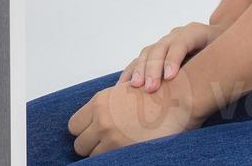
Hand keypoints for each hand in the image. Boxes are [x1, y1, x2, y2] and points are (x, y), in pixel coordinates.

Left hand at [67, 77, 199, 157]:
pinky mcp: (124, 150)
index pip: (73, 126)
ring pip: (92, 156)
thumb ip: (106, 107)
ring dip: (103, 154)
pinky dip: (114, 159)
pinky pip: (108, 161)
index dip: (83, 131)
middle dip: (91, 145)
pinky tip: (124, 154)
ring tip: (118, 148)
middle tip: (106, 144)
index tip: (93, 134)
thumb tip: (94, 121)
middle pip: (79, 144)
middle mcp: (102, 120)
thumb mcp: (123, 92)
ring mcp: (113, 137)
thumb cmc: (155, 95)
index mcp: (99, 103)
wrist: (177, 99)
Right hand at [119, 21, 223, 92]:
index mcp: (195, 32)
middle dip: (154, 68)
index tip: (170, 77)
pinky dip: (131, 72)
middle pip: (160, 47)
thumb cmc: (226, 51)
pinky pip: (139, 60)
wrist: (220, 38)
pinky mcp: (156, 53)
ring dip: (140, 70)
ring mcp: (164, 42)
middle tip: (151, 87)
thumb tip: (220, 84)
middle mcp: (176, 35)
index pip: (181, 43)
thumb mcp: (228, 53)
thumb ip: (221, 63)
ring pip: (147, 52)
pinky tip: (123, 86)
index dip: (173, 58)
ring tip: (136, 87)